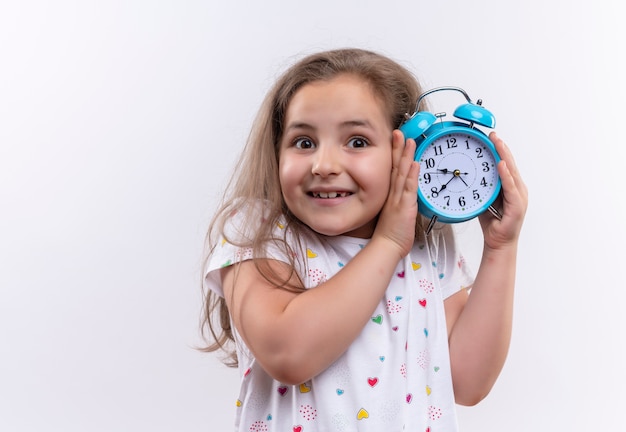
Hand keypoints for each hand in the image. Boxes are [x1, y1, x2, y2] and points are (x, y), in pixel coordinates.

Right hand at [373, 130, 419, 258]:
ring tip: (408, 141)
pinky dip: (412, 176)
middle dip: (397, 149)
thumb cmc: (391, 231)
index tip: (395, 140)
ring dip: (405, 157)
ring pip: (402, 174)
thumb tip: (404, 190)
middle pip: (395, 167)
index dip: (394, 154)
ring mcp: (398, 199)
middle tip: (399, 132)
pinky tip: (414, 164)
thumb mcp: (394, 211)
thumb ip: (398, 198)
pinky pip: (409, 188)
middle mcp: (393, 193)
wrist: (386, 245)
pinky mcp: (404, 207)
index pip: (392, 170)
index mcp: (390, 193)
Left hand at [478, 132, 527, 249]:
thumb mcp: (484, 199)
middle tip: (493, 135)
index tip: (491, 137)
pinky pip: (511, 187)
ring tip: (498, 144)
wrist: (498, 242)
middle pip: (510, 164)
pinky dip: (506, 176)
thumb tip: (468, 175)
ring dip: (505, 156)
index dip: (499, 149)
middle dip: (502, 148)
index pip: (505, 164)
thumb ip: (482, 186)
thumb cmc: (493, 222)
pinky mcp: (517, 205)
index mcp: (510, 186)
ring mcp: (519, 196)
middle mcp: (517, 189)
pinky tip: (502, 166)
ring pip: (512, 172)